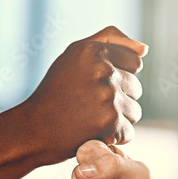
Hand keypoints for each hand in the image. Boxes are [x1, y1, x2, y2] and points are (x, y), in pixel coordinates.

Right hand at [23, 27, 146, 164]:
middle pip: (136, 88)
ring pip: (135, 111)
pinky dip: (114, 138)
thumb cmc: (55, 92)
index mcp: (94, 50)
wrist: (33, 130)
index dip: (119, 76)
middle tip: (92, 107)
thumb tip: (144, 49)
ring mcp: (107, 97)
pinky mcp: (109, 124)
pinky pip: (129, 132)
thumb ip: (109, 40)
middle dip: (120, 99)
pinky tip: (94, 134)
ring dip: (119, 120)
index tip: (98, 86)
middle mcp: (103, 70)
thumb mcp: (74, 55)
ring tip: (92, 120)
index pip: (135, 62)